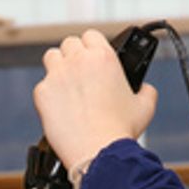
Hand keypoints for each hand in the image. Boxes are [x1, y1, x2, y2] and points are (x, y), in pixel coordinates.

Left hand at [34, 29, 158, 176]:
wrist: (97, 153)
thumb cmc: (120, 132)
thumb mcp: (145, 107)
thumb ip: (146, 90)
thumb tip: (144, 89)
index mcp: (103, 58)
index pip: (91, 35)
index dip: (92, 47)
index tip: (93, 58)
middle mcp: (78, 61)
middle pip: (69, 43)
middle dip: (74, 56)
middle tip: (80, 74)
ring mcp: (57, 76)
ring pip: (51, 57)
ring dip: (58, 67)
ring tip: (66, 86)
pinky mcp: (42, 94)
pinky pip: (42, 86)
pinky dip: (49, 95)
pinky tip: (59, 108)